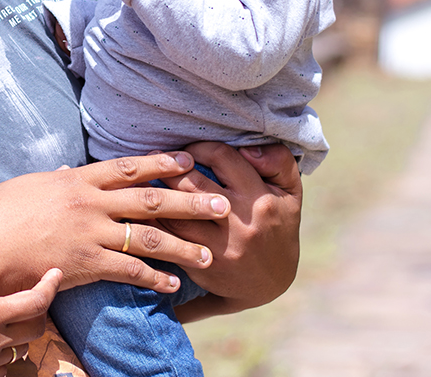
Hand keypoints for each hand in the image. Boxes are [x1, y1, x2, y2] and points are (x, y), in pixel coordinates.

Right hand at [0, 153, 227, 298]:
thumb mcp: (28, 186)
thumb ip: (55, 179)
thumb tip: (68, 170)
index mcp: (76, 180)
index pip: (128, 167)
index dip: (162, 164)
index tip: (190, 161)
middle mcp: (89, 203)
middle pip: (150, 200)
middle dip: (190, 201)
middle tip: (223, 203)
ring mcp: (89, 234)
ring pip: (148, 237)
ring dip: (183, 244)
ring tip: (210, 252)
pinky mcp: (86, 264)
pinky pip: (129, 270)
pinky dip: (155, 277)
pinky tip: (174, 283)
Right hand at [0, 249, 60, 376]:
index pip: (35, 302)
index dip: (50, 286)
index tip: (55, 273)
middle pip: (38, 326)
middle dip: (42, 308)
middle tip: (34, 294)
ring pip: (22, 346)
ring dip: (22, 331)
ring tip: (8, 318)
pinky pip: (5, 365)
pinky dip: (5, 351)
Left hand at [158, 142, 302, 315]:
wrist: (272, 282)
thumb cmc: (276, 225)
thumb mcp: (289, 192)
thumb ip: (278, 160)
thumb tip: (248, 147)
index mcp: (260, 198)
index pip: (222, 158)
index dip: (199, 148)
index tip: (187, 151)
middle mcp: (241, 222)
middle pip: (192, 185)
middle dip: (169, 169)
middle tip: (154, 158)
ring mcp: (221, 247)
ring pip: (177, 215)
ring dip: (155, 196)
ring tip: (141, 181)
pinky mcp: (204, 266)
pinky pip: (171, 240)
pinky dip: (154, 224)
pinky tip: (142, 211)